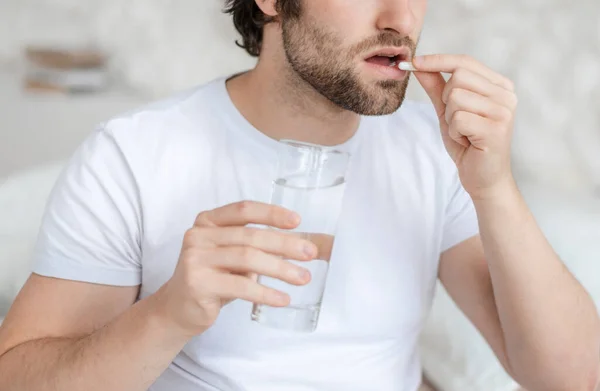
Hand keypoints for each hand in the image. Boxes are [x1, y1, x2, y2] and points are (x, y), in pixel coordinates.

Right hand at [154, 201, 317, 336]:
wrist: (179, 308)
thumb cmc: (213, 278)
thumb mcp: (232, 255)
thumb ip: (258, 246)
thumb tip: (307, 245)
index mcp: (208, 221)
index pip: (243, 210)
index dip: (271, 213)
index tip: (297, 221)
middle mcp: (198, 235)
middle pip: (250, 235)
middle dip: (285, 244)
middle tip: (310, 254)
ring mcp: (195, 258)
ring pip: (247, 258)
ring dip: (280, 269)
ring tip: (303, 278)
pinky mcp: (198, 283)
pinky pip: (240, 286)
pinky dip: (266, 292)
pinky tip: (283, 298)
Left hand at [412, 54, 518, 198]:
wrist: (483, 178)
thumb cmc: (468, 144)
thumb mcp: (447, 111)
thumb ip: (436, 87)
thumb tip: (418, 64)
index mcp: (498, 85)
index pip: (464, 62)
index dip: (437, 60)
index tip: (413, 62)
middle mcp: (506, 94)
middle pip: (458, 77)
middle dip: (446, 100)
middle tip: (458, 121)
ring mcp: (504, 110)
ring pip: (456, 97)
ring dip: (451, 119)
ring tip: (464, 133)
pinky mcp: (496, 128)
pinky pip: (458, 118)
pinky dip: (455, 132)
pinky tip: (467, 141)